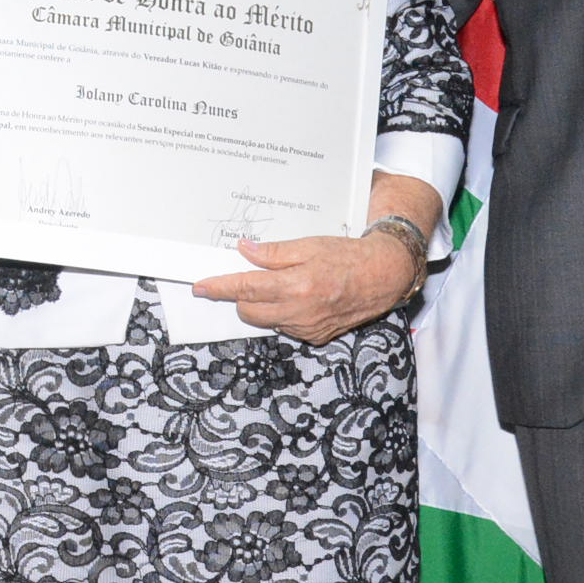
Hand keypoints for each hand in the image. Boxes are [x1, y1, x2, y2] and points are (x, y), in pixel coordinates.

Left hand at [193, 234, 419, 341]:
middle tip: (253, 278)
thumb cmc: (348, 257)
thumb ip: (273, 253)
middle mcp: (300, 312)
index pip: (245, 289)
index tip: (201, 287)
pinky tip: (300, 299)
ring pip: (266, 322)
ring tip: (284, 286)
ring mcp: (308, 329)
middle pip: (248, 312)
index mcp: (296, 286)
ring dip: (263, 306)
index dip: (219, 288)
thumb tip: (244, 250)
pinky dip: (283, 315)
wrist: (382, 277)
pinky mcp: (315, 337)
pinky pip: (285, 328)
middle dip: (242, 297)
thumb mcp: (309, 245)